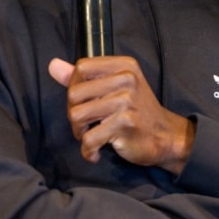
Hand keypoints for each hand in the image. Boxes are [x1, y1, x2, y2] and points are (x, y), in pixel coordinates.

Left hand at [48, 57, 194, 173]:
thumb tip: (53, 65)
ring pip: (77, 116)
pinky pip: (89, 139)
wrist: (165, 137)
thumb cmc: (135, 111)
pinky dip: (88, 151)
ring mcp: (126, 100)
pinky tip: (96, 152)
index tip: (83, 102)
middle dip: (74, 115)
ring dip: (80, 133)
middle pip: (74, 94)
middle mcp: (126, 79)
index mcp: (123, 65)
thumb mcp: (113, 88)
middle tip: (87, 125)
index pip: (81, 67)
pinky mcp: (126, 123)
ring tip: (92, 136)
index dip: (74, 87)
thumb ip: (83, 77)